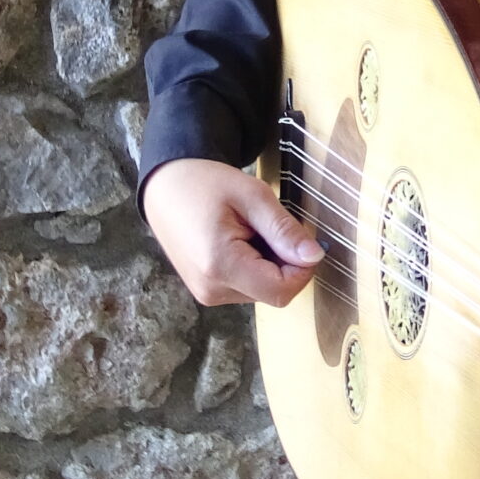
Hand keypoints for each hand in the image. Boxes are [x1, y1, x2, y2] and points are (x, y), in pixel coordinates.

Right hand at [143, 158, 323, 307]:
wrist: (165, 187)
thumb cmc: (205, 183)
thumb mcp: (252, 195)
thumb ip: (283, 229)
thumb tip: (315, 257)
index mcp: (220, 266)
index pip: (282, 291)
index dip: (302, 268)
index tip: (300, 237)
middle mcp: (211, 289)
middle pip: (273, 292)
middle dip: (284, 262)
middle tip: (266, 226)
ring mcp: (207, 294)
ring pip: (262, 291)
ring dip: (269, 265)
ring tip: (248, 231)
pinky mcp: (207, 292)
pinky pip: (247, 287)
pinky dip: (254, 267)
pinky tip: (239, 242)